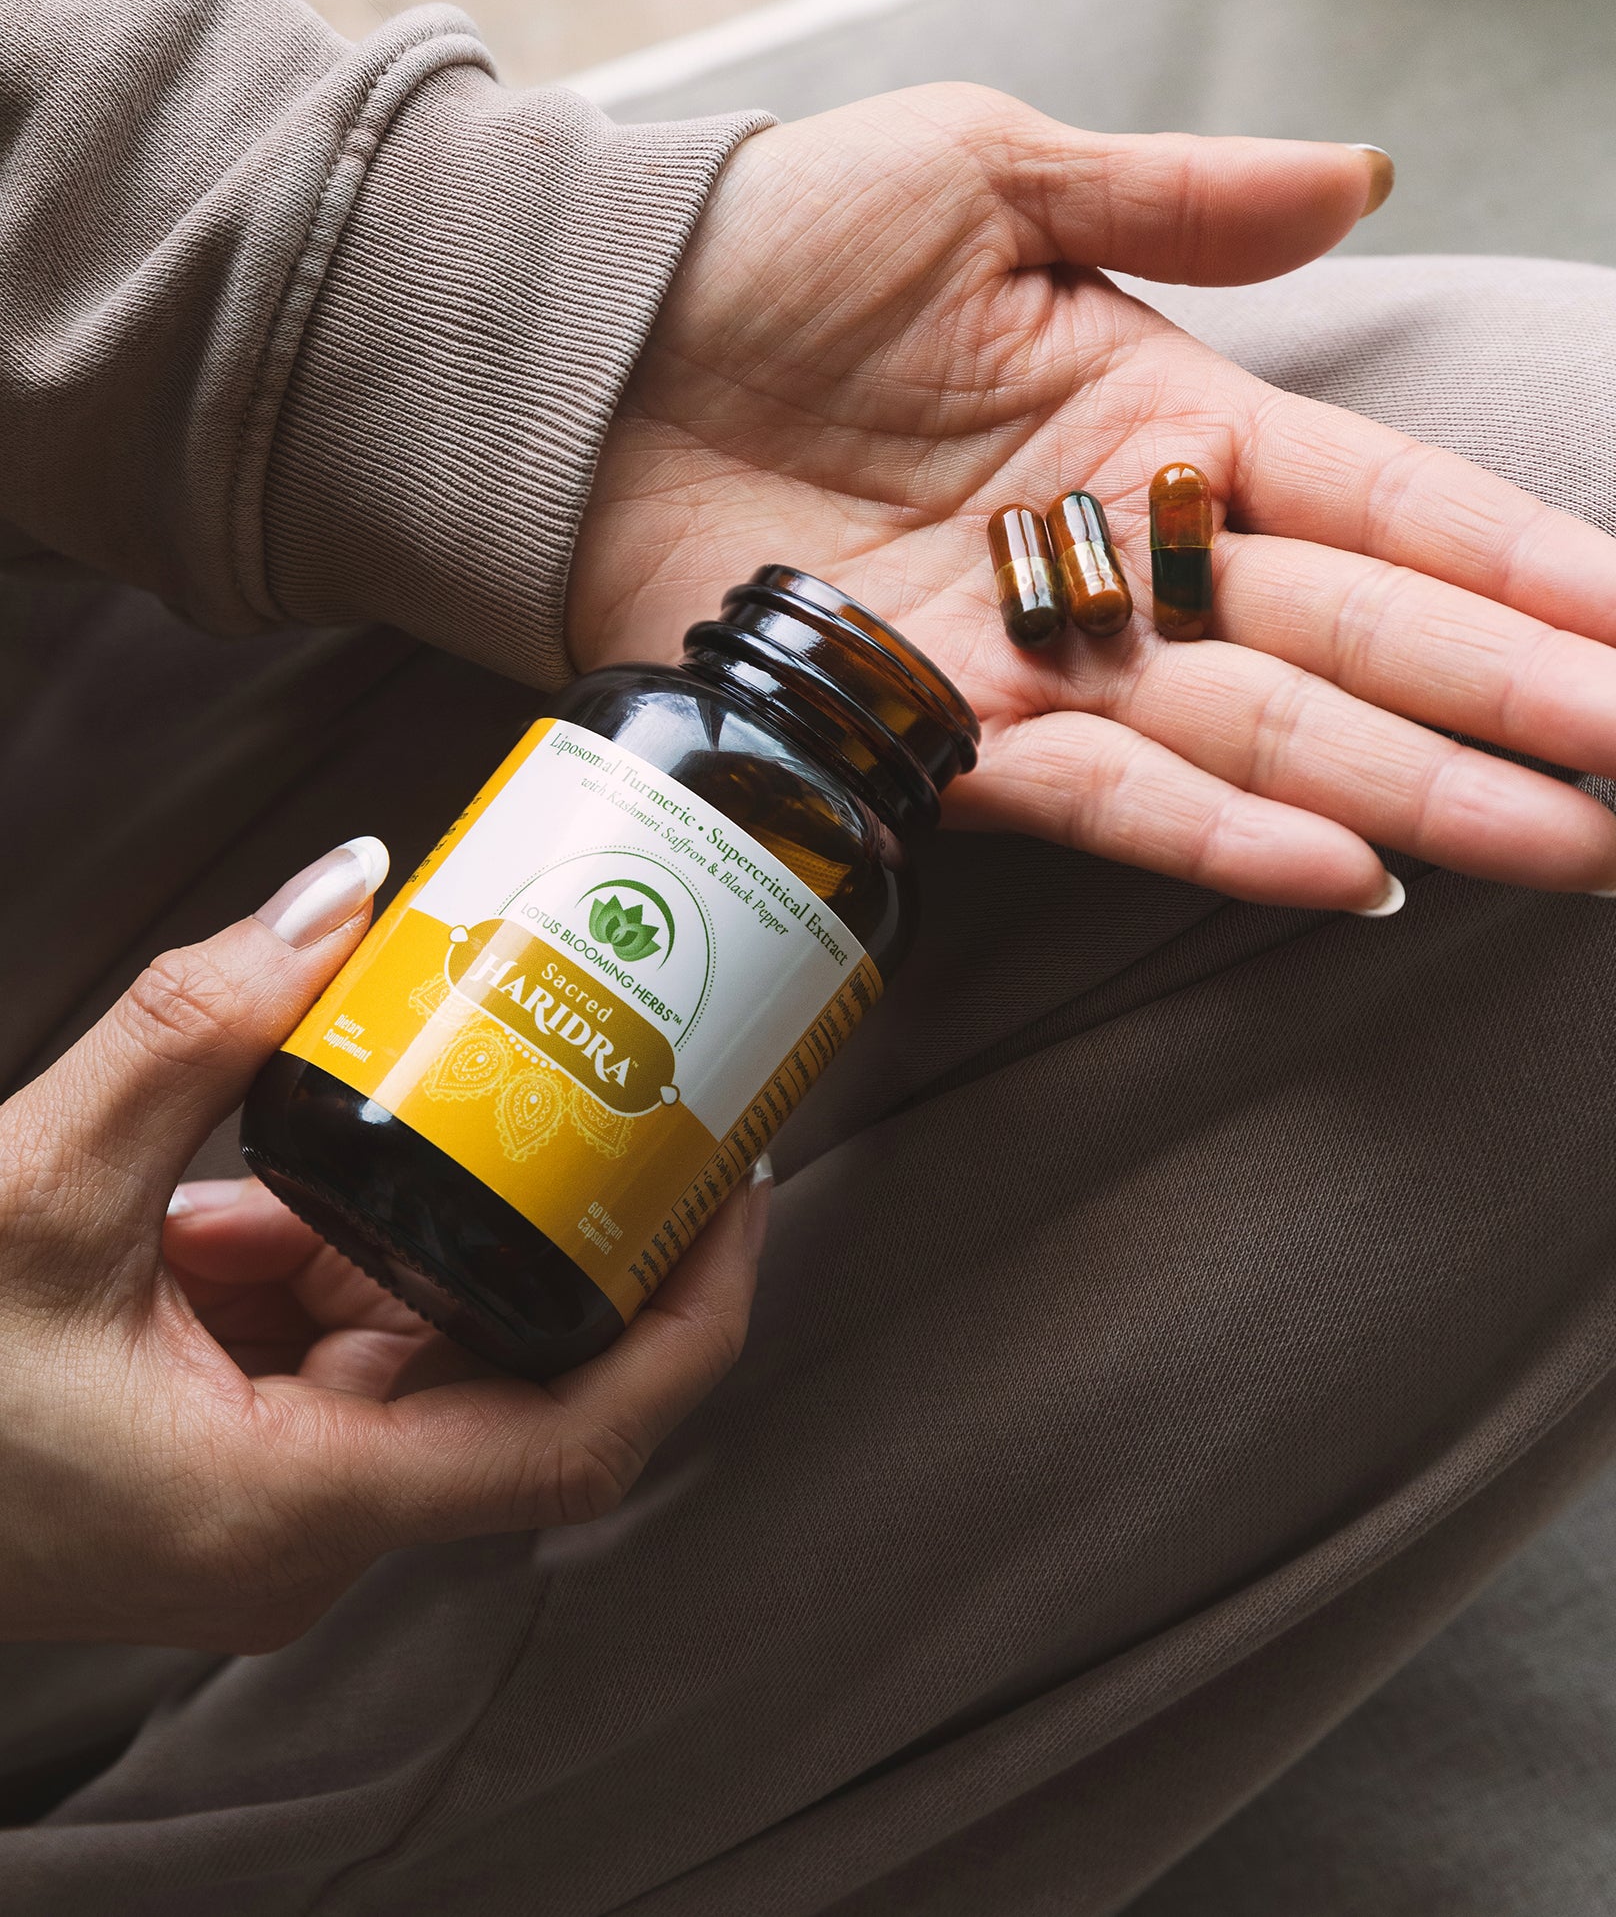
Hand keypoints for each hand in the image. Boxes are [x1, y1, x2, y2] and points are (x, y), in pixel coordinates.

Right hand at [0, 845, 765, 1649]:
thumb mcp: (33, 1182)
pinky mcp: (217, 1467)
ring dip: (417, 1220)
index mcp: (289, 1509)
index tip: (739, 1187)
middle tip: (625, 1084)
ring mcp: (259, 1509)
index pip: (578, 1440)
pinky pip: (322, 1343)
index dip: (691, 1315)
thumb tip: (348, 888)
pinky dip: (319, 1248)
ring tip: (440, 1085)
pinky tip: (274, 1169)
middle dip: (558, 1227)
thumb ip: (198, 1024)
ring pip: (409, 1343)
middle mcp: (299, 1535)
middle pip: (508, 1374)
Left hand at [571, 86, 1615, 910]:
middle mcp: (1129, 550)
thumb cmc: (775, 236)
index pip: (1388, 501)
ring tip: (1572, 849)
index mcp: (1165, 411)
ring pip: (1272, 734)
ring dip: (1424, 794)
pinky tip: (1356, 871)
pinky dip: (1227, 832)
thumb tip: (1370, 178)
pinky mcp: (936, 730)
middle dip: (1526, 705)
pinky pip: (1110, 793)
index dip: (1525, 563)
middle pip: (1366, 637)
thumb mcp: (988, 173)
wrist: (582, 345)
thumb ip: (1178, 198)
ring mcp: (1042, 651)